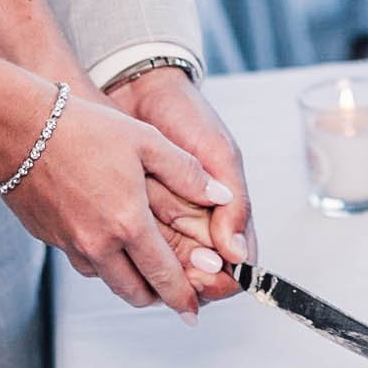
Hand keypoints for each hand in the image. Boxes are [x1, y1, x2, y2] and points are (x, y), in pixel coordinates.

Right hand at [0, 86, 231, 320]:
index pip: (164, 276)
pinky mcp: (49, 238)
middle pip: (134, 292)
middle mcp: (98, 243)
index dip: (183, 297)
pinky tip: (107, 242)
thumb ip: (187, 173)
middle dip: (156, 297)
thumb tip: (221, 196)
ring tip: (142, 270)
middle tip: (170, 293)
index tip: (194, 312)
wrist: (19, 127)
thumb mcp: (145, 141)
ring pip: (107, 280)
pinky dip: (101, 262)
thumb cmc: (85, 128)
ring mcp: (70, 244)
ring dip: (128, 281)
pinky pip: (82, 262)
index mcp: (128, 223)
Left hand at [115, 67, 253, 302]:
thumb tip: (238, 255)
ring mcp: (164, 222)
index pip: (233, 266)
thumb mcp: (217, 153)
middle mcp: (196, 223)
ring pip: (166, 264)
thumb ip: (233, 202)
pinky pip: (136, 246)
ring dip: (161, 256)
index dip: (223, 279)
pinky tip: (128, 229)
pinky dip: (133, 244)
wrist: (138, 89)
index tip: (208, 274)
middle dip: (187, 273)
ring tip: (151, 230)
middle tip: (177, 261)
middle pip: (197, 274)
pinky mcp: (134, 216)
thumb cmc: (186, 115)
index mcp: (226, 212)